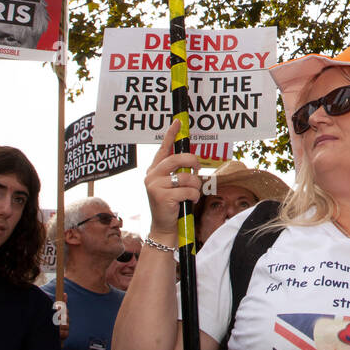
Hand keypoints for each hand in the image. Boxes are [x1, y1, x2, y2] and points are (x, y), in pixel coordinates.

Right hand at [145, 122, 201, 236]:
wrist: (164, 226)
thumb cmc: (172, 203)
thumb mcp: (172, 185)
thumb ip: (177, 172)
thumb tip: (192, 161)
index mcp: (154, 170)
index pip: (163, 149)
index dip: (170, 135)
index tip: (177, 122)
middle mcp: (151, 175)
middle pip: (177, 159)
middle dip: (192, 162)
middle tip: (198, 168)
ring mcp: (155, 186)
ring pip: (186, 177)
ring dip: (195, 186)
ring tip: (191, 193)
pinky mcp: (162, 196)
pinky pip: (188, 191)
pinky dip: (193, 196)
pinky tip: (188, 202)